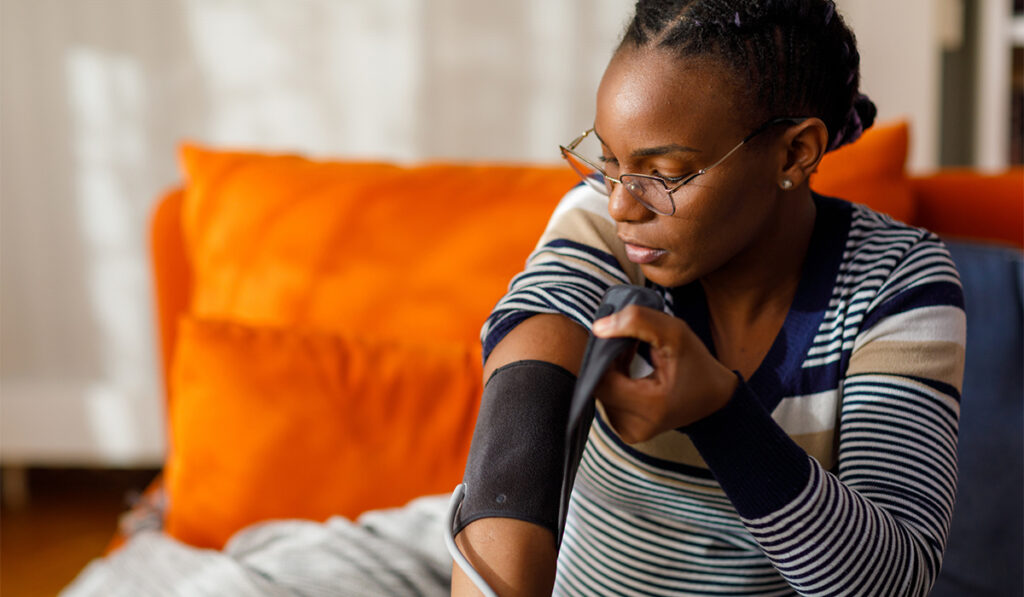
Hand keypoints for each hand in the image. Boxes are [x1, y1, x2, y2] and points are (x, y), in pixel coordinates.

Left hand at [592, 305, 738, 442]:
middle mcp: (635, 427)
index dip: (602, 354)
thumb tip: (598, 328)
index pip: (602, 379)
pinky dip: (614, 382)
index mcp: (650, 406)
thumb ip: (637, 321)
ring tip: (629, 354)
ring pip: (600, 393)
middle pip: (598, 386)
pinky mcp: (627, 432)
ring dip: (609, 371)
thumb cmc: (697, 364)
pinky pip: (608, 402)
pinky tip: (628, 368)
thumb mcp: (675, 332)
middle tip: (625, 343)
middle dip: (606, 361)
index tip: (616, 337)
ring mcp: (629, 432)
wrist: (716, 398)